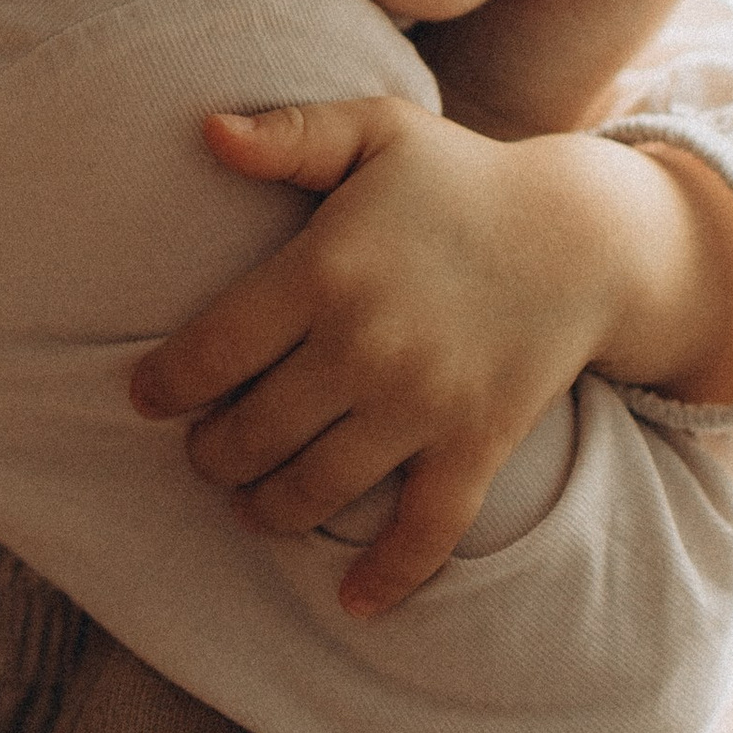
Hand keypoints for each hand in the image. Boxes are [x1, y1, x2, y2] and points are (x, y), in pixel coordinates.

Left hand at [130, 95, 732, 615]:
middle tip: (205, 452)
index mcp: (323, 269)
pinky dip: (388, 576)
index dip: (164, 388)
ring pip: (313, 489)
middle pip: (250, 434)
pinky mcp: (476, 443)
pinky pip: (425, 529)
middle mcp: (365, 345)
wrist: (585, 234)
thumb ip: (291, 134)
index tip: (148, 398)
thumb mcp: (376, 133)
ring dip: (266, 510)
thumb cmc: (459, 179)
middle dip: (210, 456)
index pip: (210, 353)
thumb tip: (204, 131)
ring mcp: (422, 402)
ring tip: (251, 500)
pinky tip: (353, 601)